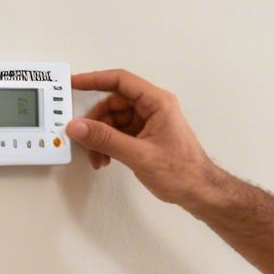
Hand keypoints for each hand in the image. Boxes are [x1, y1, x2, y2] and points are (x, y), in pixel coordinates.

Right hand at [67, 68, 227, 207]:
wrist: (199, 192)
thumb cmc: (182, 172)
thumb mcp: (139, 155)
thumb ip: (106, 139)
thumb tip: (78, 127)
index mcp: (157, 102)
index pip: (120, 81)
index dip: (94, 80)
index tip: (73, 83)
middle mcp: (153, 108)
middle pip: (113, 103)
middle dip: (96, 122)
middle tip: (83, 138)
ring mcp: (149, 122)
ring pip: (114, 120)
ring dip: (101, 138)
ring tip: (97, 157)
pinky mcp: (145, 136)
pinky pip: (119, 133)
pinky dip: (108, 145)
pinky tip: (105, 159)